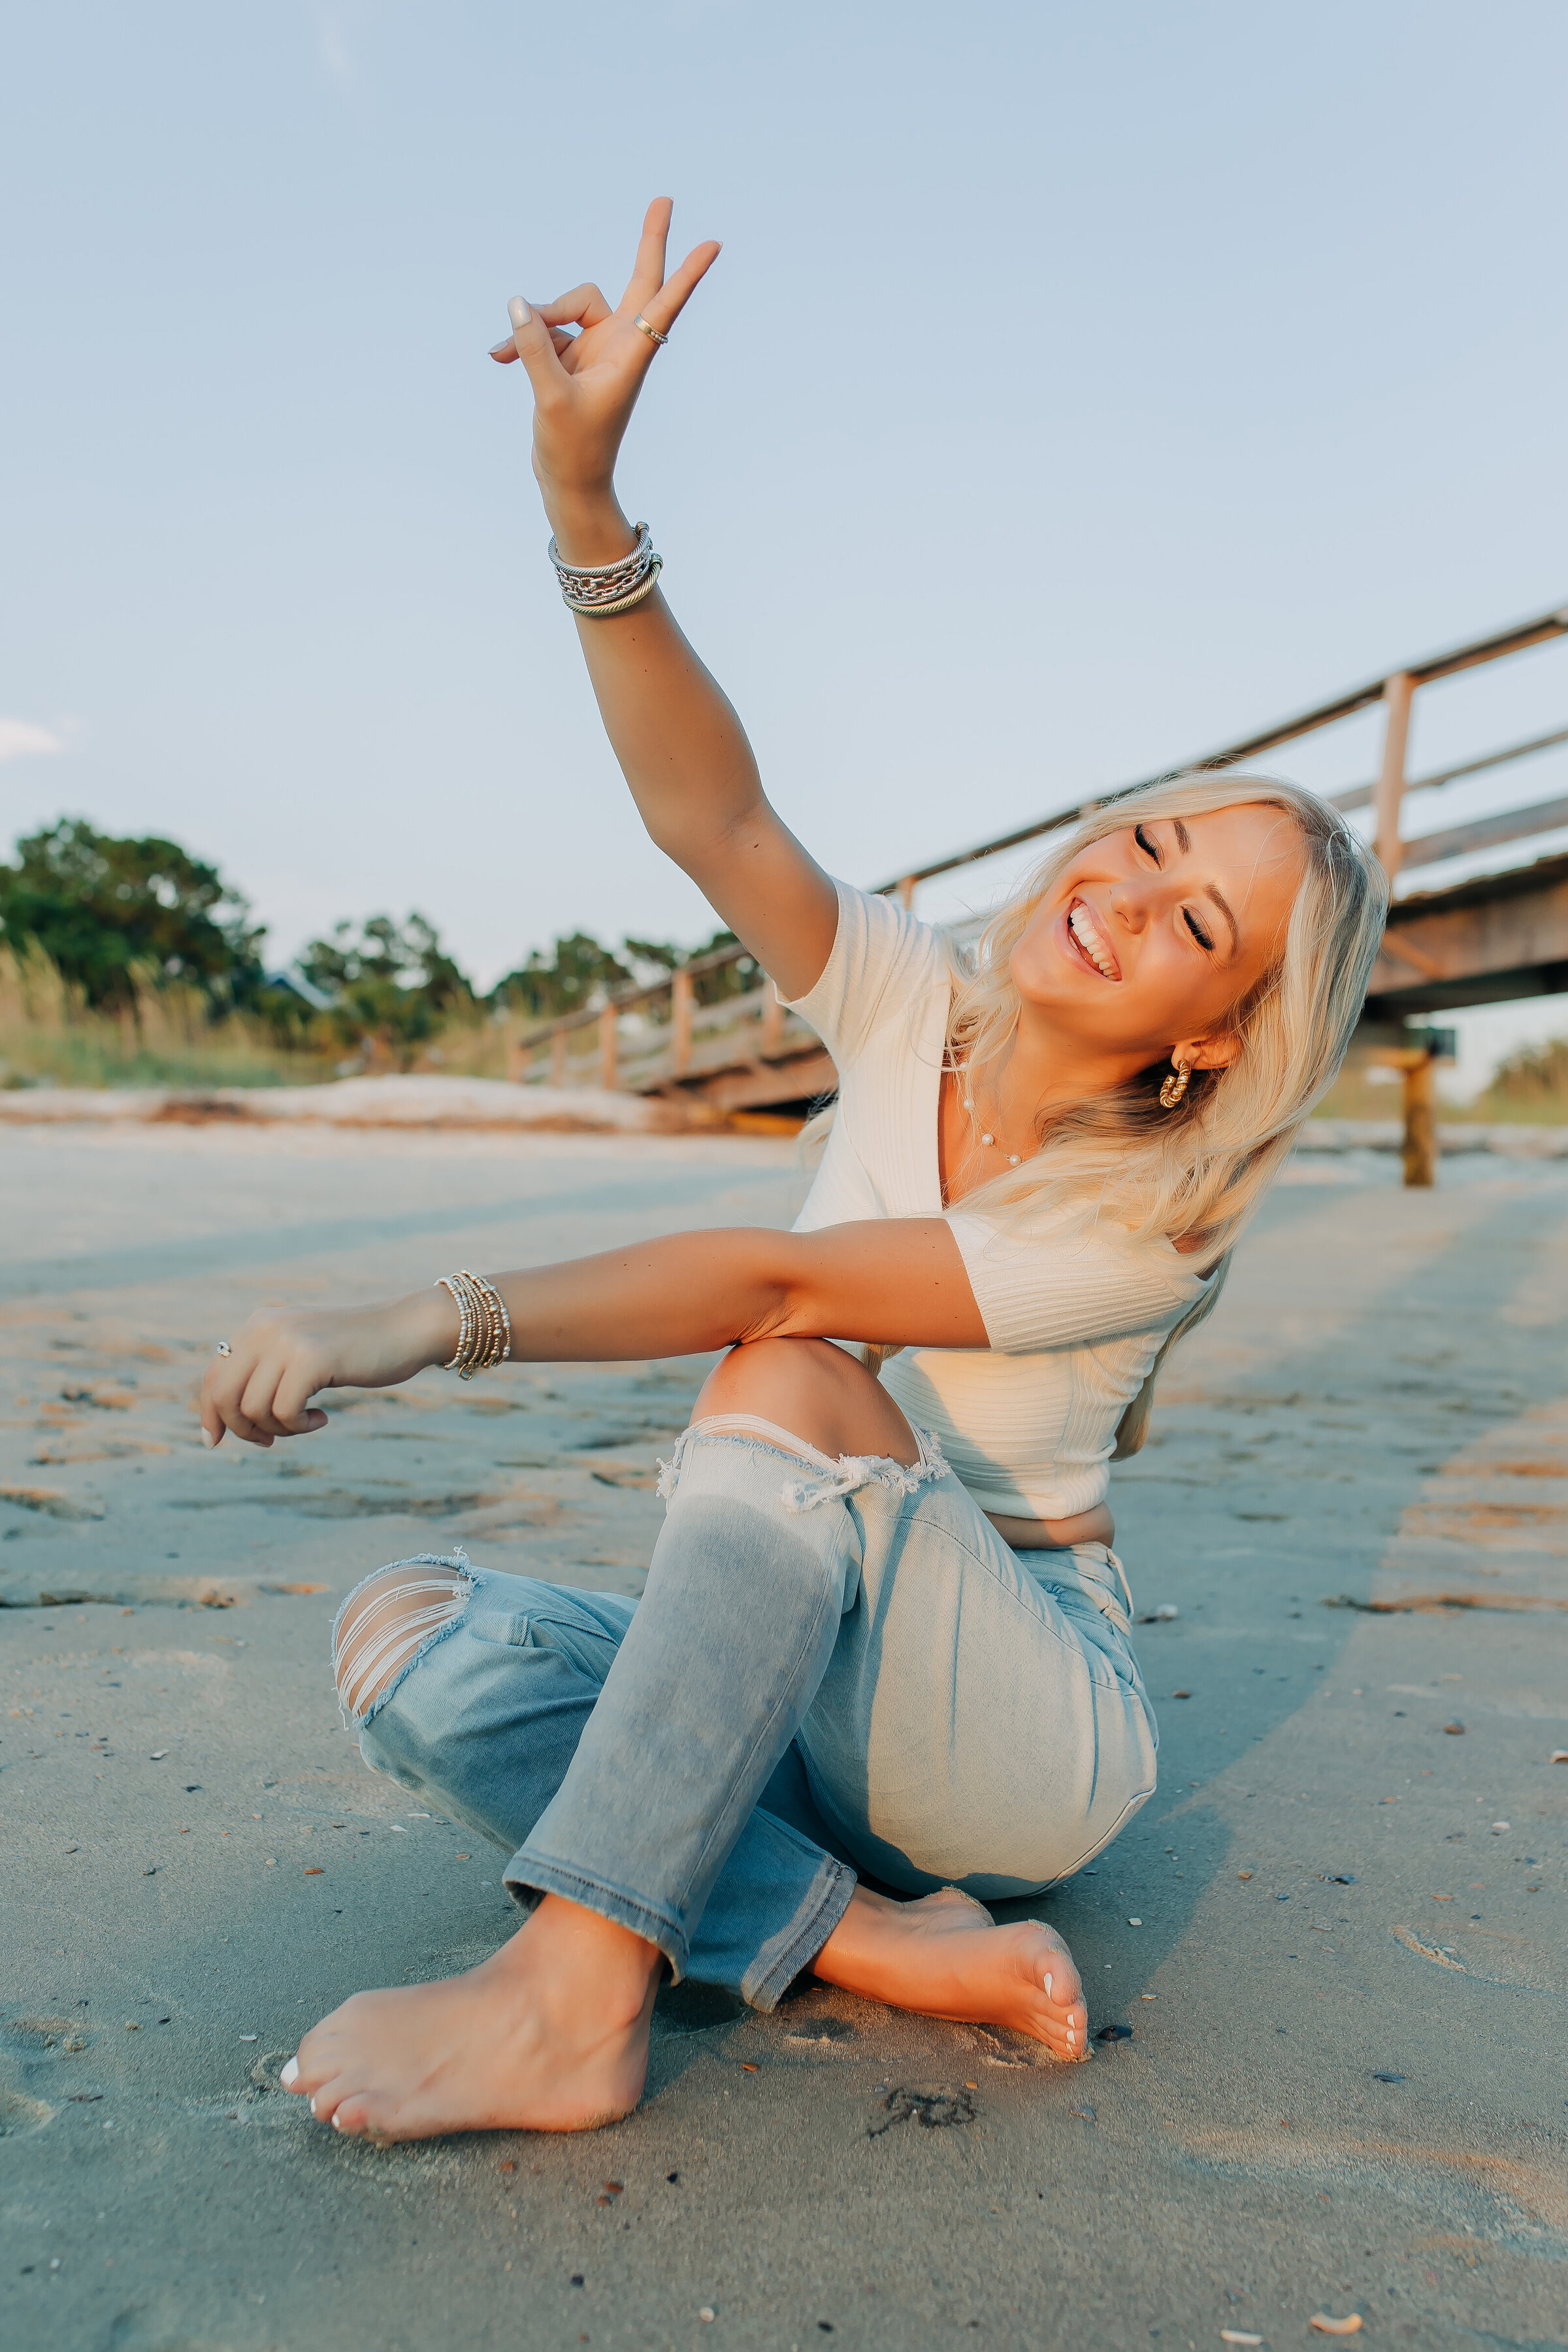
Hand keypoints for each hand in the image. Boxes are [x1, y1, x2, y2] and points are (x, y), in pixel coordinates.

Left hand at [199, 1290, 455, 1449]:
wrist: (406, 1329)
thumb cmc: (357, 1350)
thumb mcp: (302, 1353)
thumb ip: (267, 1370)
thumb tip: (225, 1417)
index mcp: (260, 1324)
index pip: (214, 1375)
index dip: (209, 1413)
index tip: (214, 1441)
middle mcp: (266, 1328)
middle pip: (223, 1395)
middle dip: (240, 1429)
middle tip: (268, 1441)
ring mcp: (287, 1341)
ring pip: (252, 1409)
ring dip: (278, 1429)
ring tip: (305, 1422)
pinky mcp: (311, 1359)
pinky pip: (284, 1413)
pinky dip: (299, 1427)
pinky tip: (323, 1417)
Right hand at [490, 196, 720, 554]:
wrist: (568, 482)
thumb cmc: (573, 450)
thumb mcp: (551, 399)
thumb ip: (536, 348)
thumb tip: (519, 304)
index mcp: (631, 355)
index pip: (663, 305)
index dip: (686, 274)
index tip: (713, 245)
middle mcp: (619, 344)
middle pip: (636, 281)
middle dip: (648, 242)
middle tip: (665, 199)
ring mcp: (596, 347)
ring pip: (567, 308)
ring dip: (537, 326)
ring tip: (506, 356)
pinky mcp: (572, 356)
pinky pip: (545, 331)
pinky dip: (524, 341)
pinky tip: (499, 357)